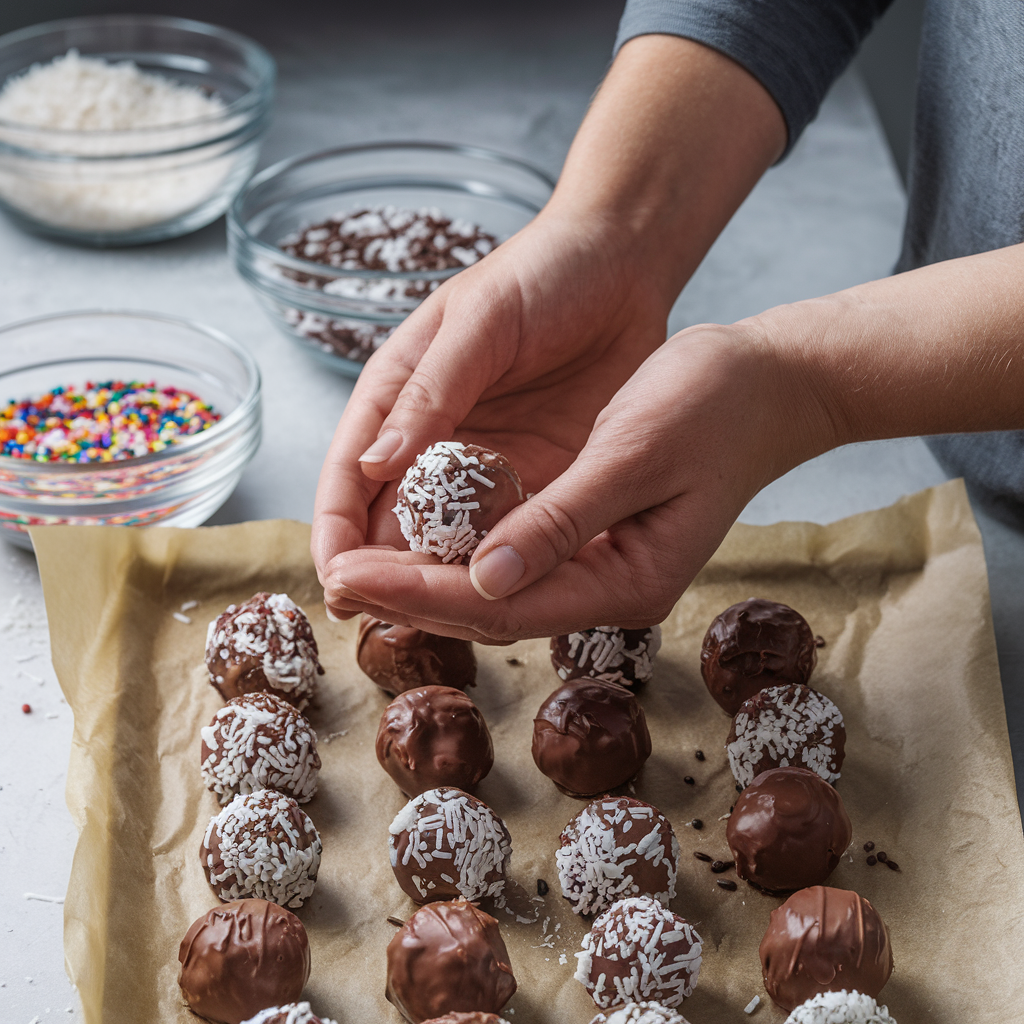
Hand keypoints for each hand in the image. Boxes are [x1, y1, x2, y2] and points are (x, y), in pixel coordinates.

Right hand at [311, 206, 673, 597]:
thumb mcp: (480, 322)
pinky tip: (501, 594)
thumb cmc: (541, 274)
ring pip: (445, 539)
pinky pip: (506, 532)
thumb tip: (370, 464)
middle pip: (389, 521)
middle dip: (381, 572)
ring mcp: (485, 463)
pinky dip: (498, 564)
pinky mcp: (536, 476)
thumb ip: (430, 392)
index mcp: (397, 395)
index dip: (337, 533)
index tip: (338, 582)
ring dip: (438, 579)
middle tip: (381, 619)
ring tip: (437, 621)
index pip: (349, 476)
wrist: (622, 262)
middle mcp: (432, 439)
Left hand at [319, 322, 833, 641]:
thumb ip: (562, 520)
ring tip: (355, 568)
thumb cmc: (714, 406)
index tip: (346, 573)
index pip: (500, 602)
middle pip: (491, 610)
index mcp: (628, 579)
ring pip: (496, 591)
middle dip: (407, 594)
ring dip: (426, 580)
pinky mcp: (597, 540)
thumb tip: (482, 577)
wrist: (772, 385)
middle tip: (330, 579)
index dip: (418, 590)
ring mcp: (605, 568)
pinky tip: (416, 542)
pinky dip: (460, 555)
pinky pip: (515, 560)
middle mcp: (613, 589)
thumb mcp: (634, 453)